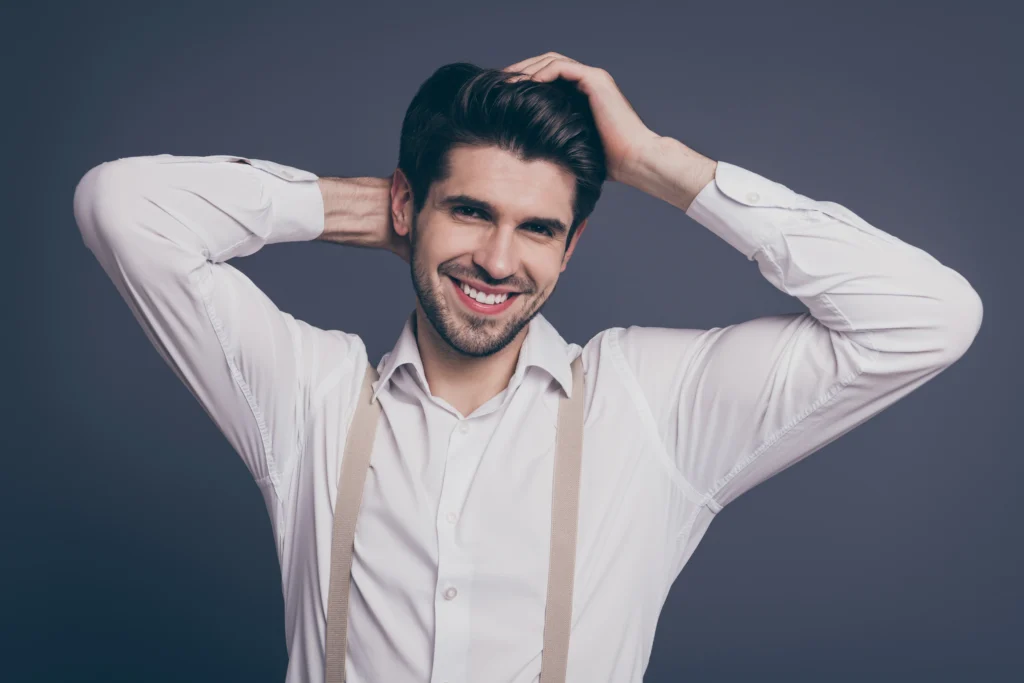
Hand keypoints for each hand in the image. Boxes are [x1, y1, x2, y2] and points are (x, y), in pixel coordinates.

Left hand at [502, 53, 659, 183]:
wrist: (635, 161)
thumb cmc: (608, 162)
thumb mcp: (573, 147)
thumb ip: (556, 138)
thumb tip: (525, 148)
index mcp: (584, 94)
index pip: (548, 76)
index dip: (524, 80)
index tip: (503, 93)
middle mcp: (589, 81)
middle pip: (546, 63)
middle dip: (521, 69)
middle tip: (498, 82)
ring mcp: (593, 78)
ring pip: (552, 60)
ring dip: (527, 68)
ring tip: (506, 82)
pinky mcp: (595, 80)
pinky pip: (561, 68)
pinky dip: (541, 73)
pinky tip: (525, 86)